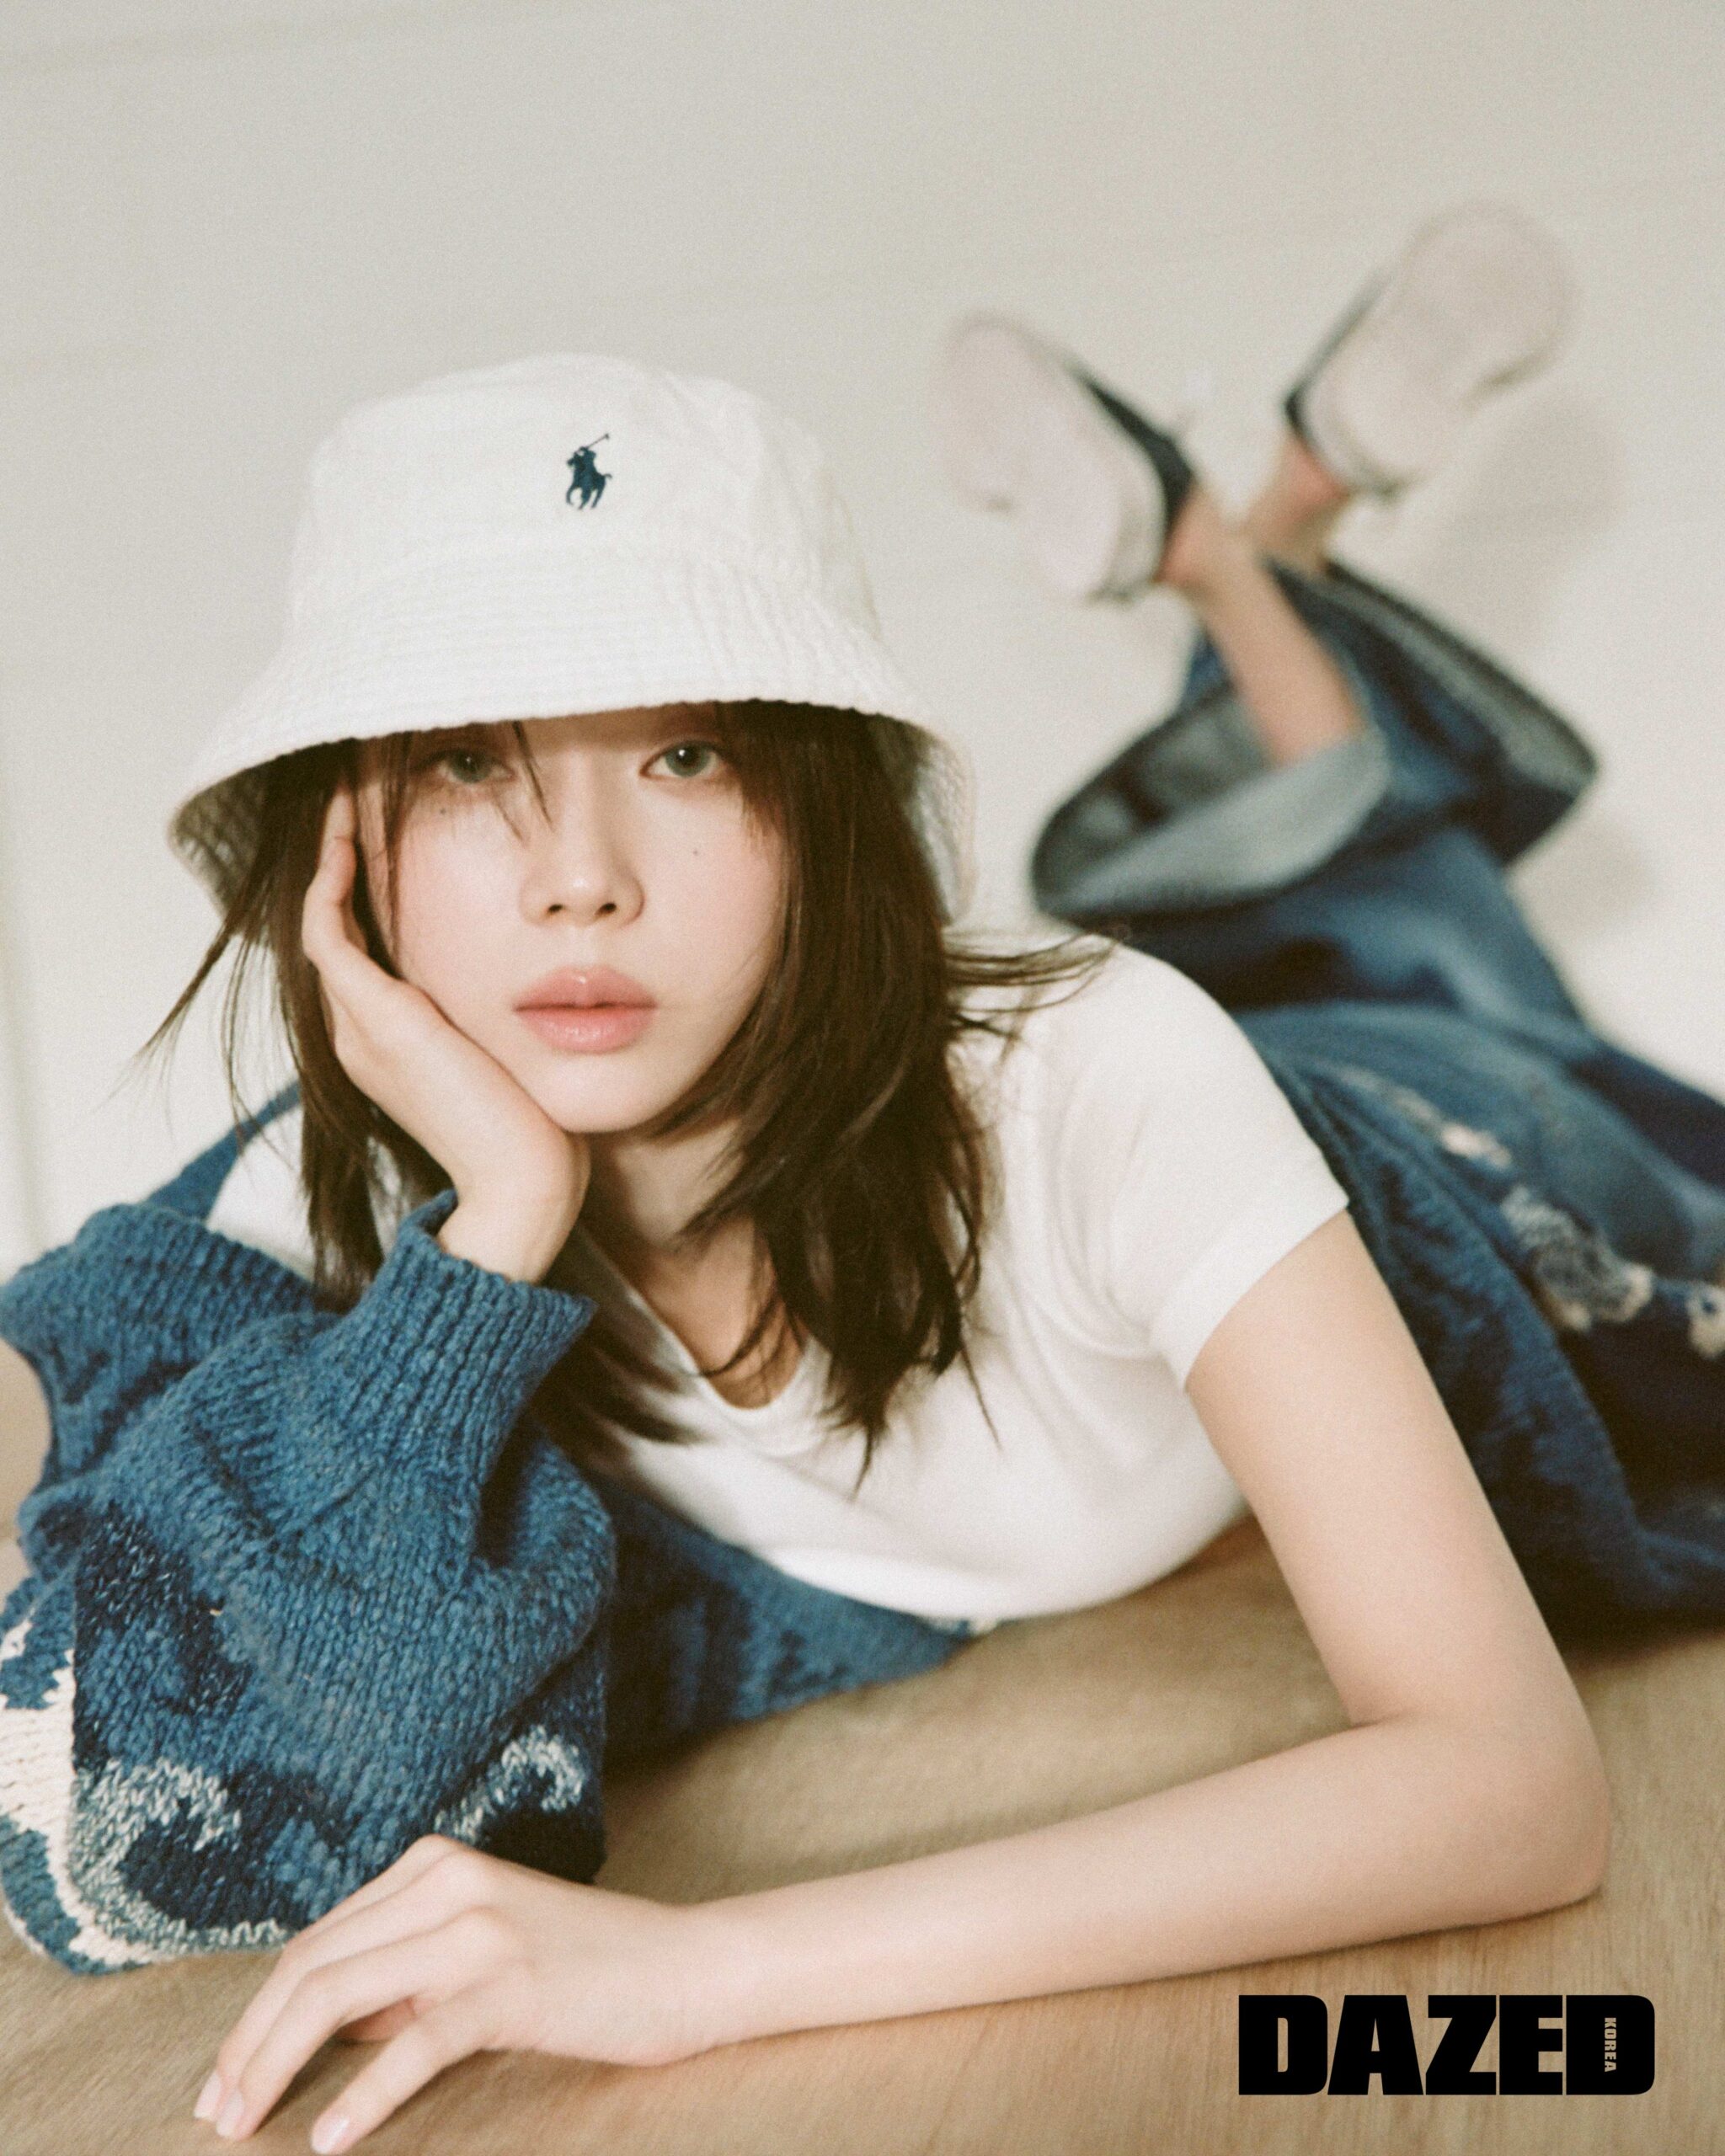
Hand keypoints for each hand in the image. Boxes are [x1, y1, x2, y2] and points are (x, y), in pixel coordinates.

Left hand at [195, 1835, 722, 2148]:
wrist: (686, 1966)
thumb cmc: (583, 1970)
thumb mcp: (479, 1954)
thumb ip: (403, 1977)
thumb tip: (316, 2029)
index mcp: (434, 1865)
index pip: (315, 1942)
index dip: (257, 2014)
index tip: (225, 2078)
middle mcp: (447, 1880)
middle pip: (312, 1965)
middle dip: (249, 2044)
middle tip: (216, 2114)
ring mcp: (479, 1926)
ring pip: (341, 1994)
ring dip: (277, 2066)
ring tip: (246, 2124)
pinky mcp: (510, 1981)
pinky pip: (414, 2042)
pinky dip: (363, 2094)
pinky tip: (333, 2137)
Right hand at [302, 783, 589, 1248]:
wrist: (523, 1185)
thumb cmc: (534, 1132)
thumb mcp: (510, 1058)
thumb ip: (500, 1020)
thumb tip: (542, 986)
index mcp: (386, 1045)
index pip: (357, 953)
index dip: (359, 893)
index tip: (381, 837)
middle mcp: (360, 1035)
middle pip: (330, 930)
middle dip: (338, 863)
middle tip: (351, 798)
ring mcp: (361, 1030)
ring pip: (321, 924)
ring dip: (329, 860)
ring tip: (344, 803)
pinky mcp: (379, 1022)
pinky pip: (330, 935)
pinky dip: (332, 884)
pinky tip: (349, 841)